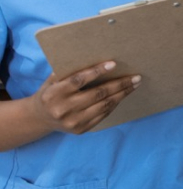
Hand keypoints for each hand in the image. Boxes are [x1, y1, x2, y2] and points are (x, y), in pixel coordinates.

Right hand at [25, 61, 140, 134]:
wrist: (40, 118)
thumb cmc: (51, 92)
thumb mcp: (53, 80)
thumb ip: (69, 72)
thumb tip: (97, 58)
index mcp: (54, 94)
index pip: (79, 80)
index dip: (97, 71)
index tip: (113, 64)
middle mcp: (63, 109)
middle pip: (98, 94)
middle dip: (119, 84)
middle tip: (136, 76)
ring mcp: (73, 121)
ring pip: (104, 105)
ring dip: (122, 94)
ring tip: (134, 85)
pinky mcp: (81, 130)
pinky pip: (103, 115)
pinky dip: (115, 104)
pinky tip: (123, 95)